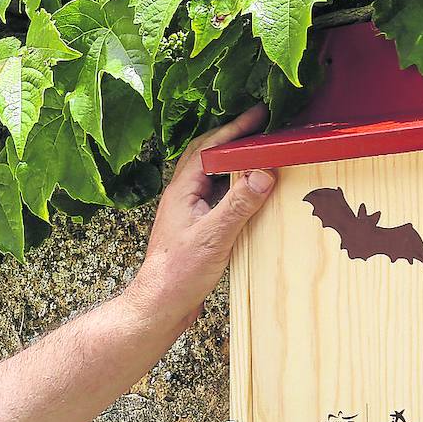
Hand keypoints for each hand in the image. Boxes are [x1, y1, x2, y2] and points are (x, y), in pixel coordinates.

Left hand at [127, 105, 275, 330]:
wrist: (159, 306)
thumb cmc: (177, 274)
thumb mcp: (213, 237)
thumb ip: (238, 204)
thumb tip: (263, 172)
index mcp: (182, 191)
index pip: (210, 148)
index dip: (235, 129)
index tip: (259, 115)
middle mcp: (182, 197)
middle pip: (207, 156)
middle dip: (233, 138)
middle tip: (260, 125)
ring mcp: (186, 213)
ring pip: (210, 176)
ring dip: (232, 161)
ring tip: (258, 151)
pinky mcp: (193, 229)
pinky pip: (214, 196)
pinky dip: (232, 186)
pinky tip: (247, 192)